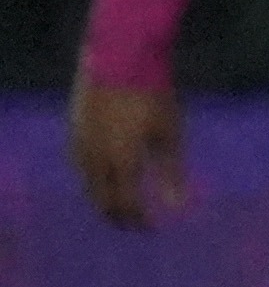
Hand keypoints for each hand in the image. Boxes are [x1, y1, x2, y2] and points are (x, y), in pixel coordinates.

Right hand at [67, 76, 185, 227]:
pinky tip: (101, 177)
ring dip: (102, 198)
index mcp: (119, 162)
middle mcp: (93, 158)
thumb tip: (177, 207)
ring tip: (118, 205)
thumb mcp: (169, 133)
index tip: (149, 228)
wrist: (120, 57)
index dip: (136, 220)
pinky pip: (80, 165)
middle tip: (132, 224)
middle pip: (101, 199)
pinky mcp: (73, 128)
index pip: (124, 204)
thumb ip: (171, 172)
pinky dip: (92, 179)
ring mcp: (79, 143)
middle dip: (117, 215)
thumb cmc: (152, 94)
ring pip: (87, 183)